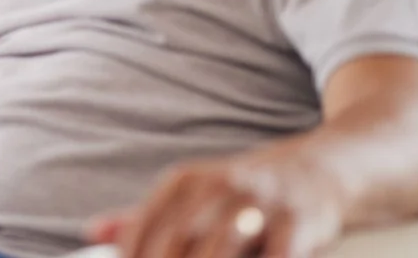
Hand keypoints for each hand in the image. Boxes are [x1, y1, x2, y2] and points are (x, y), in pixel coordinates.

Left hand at [88, 153, 343, 257]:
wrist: (322, 168)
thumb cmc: (247, 192)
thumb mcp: (195, 194)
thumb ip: (146, 217)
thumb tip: (94, 231)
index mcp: (188, 182)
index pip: (145, 227)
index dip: (133, 257)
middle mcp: (220, 187)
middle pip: (177, 241)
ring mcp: (260, 204)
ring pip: (220, 250)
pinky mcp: (298, 224)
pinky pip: (274, 257)